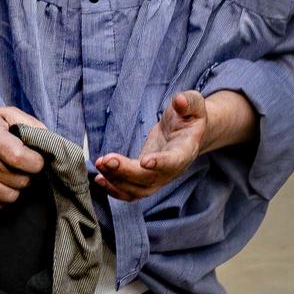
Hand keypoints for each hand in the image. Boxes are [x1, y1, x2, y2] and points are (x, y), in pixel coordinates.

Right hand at [0, 73, 43, 210]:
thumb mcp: (4, 114)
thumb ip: (30, 125)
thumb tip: (49, 143)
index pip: (23, 160)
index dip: (37, 163)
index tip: (35, 159)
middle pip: (19, 181)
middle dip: (26, 175)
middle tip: (20, 166)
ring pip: (9, 196)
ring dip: (14, 187)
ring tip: (7, 175)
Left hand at [95, 87, 250, 201]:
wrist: (187, 132)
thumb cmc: (189, 116)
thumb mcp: (193, 104)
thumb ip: (188, 102)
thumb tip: (180, 101)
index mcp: (185, 151)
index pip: (174, 161)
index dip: (160, 163)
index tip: (144, 161)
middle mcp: (173, 170)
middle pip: (149, 179)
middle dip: (125, 172)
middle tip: (106, 160)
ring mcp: (159, 178)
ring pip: (137, 190)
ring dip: (116, 180)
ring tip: (100, 164)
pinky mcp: (145, 179)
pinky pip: (130, 192)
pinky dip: (114, 188)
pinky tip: (99, 178)